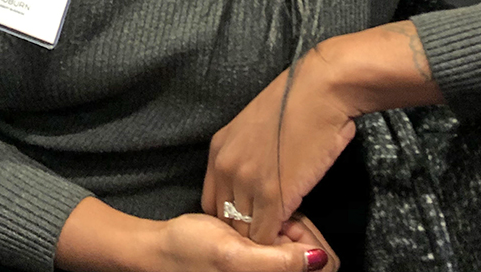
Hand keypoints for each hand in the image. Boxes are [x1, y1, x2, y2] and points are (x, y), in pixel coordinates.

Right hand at [158, 212, 337, 271]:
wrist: (163, 245)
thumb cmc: (192, 251)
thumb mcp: (234, 256)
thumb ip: (278, 263)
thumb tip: (320, 259)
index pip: (322, 264)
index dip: (309, 243)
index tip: (286, 224)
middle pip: (314, 256)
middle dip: (299, 234)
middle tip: (272, 218)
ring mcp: (266, 266)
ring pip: (300, 247)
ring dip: (286, 228)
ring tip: (260, 218)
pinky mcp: (260, 256)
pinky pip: (283, 243)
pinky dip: (276, 227)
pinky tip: (255, 220)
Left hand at [202, 48, 355, 244]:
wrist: (321, 90)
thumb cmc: (298, 102)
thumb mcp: (255, 126)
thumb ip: (248, 156)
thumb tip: (258, 183)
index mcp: (219, 148)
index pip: (212, 201)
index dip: (234, 214)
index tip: (256, 216)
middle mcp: (226, 166)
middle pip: (225, 220)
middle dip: (248, 228)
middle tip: (273, 228)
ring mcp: (247, 181)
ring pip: (244, 232)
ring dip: (265, 235)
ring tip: (285, 232)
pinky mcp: (272, 195)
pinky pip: (266, 236)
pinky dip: (279, 240)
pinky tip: (294, 230)